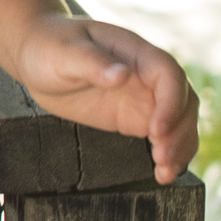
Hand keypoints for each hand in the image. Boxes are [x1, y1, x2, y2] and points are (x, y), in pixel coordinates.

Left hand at [14, 14, 200, 181]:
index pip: (168, 74)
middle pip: (183, 102)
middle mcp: (147, 75)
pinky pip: (163, 136)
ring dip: (179, 148)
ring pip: (180, 122)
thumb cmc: (49, 47)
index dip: (170, 102)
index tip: (155, 130)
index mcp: (136, 52)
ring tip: (165, 173)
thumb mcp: (63, 53)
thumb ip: (92, 63)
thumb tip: (120, 74)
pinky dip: (169, 154)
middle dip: (179, 132)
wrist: (36, 58)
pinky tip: (163, 173)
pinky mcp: (134, 118)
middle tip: (162, 159)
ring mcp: (144, 98)